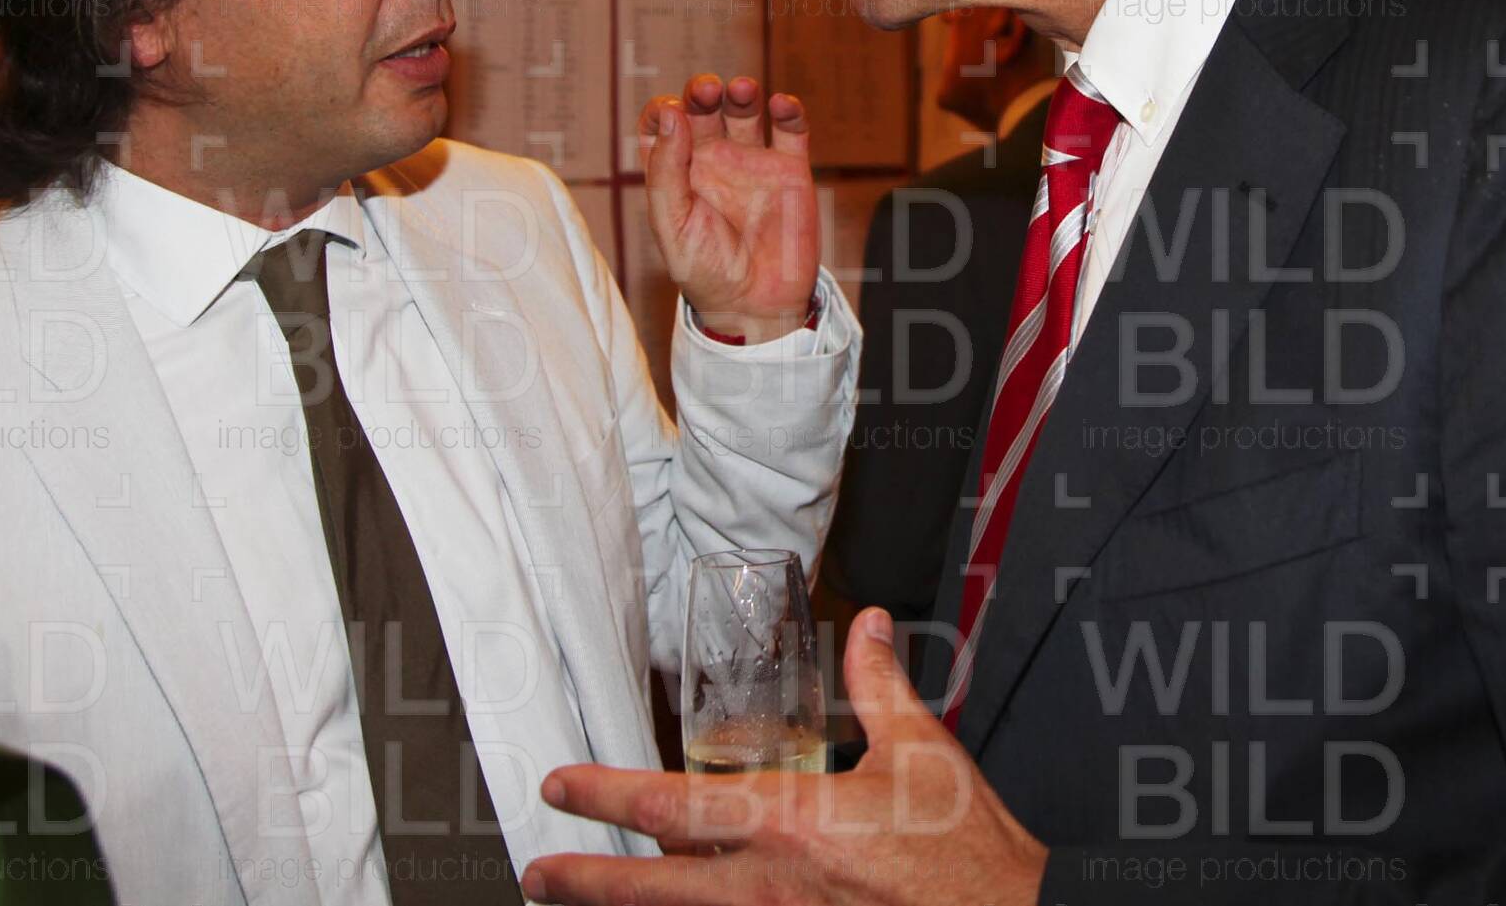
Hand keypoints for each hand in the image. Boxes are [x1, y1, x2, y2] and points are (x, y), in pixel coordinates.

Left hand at [521, 608, 1047, 905]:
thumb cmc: (968, 853)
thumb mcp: (923, 752)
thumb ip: (879, 686)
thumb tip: (863, 626)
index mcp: (791, 823)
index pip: (670, 806)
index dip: (604, 795)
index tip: (560, 786)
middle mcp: (770, 888)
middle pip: (649, 889)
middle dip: (583, 882)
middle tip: (537, 872)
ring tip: (586, 904)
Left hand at [642, 74, 819, 344]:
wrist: (756, 306)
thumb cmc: (705, 273)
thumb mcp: (671, 224)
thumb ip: (666, 170)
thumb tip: (672, 113)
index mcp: (677, 173)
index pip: (663, 124)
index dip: (664, 109)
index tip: (673, 114)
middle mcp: (713, 161)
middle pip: (704, 108)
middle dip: (703, 90)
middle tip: (708, 91)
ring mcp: (753, 163)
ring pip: (745, 110)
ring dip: (742, 92)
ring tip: (742, 90)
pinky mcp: (791, 171)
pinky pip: (791, 130)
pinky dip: (788, 110)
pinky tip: (781, 105)